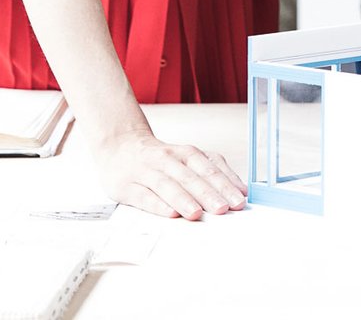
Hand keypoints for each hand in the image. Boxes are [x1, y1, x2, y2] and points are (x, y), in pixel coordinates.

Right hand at [92, 128, 246, 219]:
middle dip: (208, 194)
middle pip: (190, 177)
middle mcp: (167, 159)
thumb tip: (240, 190)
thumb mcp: (187, 158)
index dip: (225, 183)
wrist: (120, 147)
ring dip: (183, 199)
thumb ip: (212, 171)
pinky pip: (143, 196)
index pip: (209, 167)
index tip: (239, 199)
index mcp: (185, 153)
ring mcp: (146, 172)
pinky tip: (169, 213)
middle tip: (223, 209)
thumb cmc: (161, 158)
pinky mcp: (127, 186)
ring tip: (196, 214)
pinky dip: (157, 205)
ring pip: (167, 185)